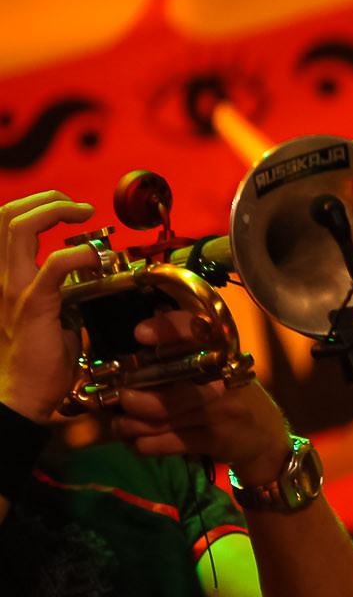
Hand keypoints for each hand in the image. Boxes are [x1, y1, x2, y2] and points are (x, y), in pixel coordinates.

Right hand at [0, 192, 99, 421]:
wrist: (19, 396)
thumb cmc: (35, 361)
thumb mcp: (45, 314)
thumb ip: (56, 291)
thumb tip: (86, 275)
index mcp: (0, 277)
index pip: (3, 224)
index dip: (35, 207)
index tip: (69, 211)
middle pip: (5, 214)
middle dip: (46, 200)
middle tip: (79, 208)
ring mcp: (10, 288)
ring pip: (18, 226)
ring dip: (56, 211)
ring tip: (85, 217)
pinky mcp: (32, 304)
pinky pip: (56, 264)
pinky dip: (82, 253)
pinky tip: (99, 259)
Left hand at [112, 314, 291, 476]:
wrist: (266, 437)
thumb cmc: (235, 397)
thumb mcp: (220, 371)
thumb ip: (185, 359)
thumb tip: (134, 351)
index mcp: (220, 354)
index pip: (194, 331)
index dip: (167, 329)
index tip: (139, 333)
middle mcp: (221, 378)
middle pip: (163, 385)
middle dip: (129, 397)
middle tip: (115, 399)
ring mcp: (218, 410)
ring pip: (156, 418)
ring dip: (127, 425)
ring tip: (120, 424)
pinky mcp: (213, 439)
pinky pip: (163, 444)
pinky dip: (141, 444)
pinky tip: (137, 442)